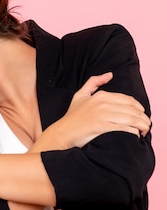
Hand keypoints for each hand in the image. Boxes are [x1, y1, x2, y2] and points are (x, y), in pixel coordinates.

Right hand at [35, 72, 150, 150]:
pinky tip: (135, 135)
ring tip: (144, 131)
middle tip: (146, 126)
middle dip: (143, 118)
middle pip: (133, 110)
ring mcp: (102, 115)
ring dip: (142, 126)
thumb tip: (109, 74)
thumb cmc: (72, 117)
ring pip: (131, 119)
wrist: (62, 133)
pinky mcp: (101, 127)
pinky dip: (133, 132)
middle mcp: (102, 103)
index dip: (139, 109)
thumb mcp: (80, 95)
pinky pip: (124, 128)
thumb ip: (93, 82)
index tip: (141, 116)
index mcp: (100, 95)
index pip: (129, 100)